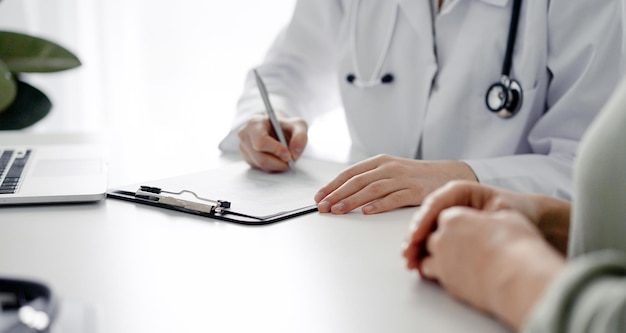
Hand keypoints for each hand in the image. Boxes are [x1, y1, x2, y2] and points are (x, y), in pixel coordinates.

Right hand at [237, 114, 307, 171]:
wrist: (276, 130)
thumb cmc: (285, 127)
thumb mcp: (298, 125)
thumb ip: (300, 136)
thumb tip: (295, 152)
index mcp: (255, 123)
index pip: (261, 141)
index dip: (275, 150)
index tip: (288, 155)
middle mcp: (245, 135)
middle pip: (260, 157)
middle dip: (278, 162)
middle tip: (291, 161)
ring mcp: (244, 148)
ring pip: (261, 164)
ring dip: (277, 165)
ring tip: (286, 159)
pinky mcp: (247, 158)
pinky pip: (260, 168)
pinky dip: (273, 167)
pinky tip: (278, 160)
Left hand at [314, 154, 477, 213]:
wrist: (447, 174)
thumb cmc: (414, 176)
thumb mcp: (389, 171)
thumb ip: (369, 178)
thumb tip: (341, 193)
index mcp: (380, 161)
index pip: (350, 173)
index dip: (332, 185)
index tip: (319, 196)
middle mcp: (389, 168)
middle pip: (357, 181)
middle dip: (337, 194)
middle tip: (322, 206)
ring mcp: (402, 179)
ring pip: (372, 189)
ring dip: (352, 200)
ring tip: (338, 210)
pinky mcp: (415, 191)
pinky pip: (394, 198)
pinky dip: (379, 205)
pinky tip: (366, 211)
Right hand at [403, 181, 569, 268]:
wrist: (532, 219)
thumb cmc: (519, 211)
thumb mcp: (501, 211)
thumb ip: (479, 218)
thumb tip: (457, 228)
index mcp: (460, 191)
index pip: (435, 203)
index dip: (422, 221)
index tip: (415, 237)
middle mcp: (450, 202)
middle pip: (425, 218)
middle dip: (414, 237)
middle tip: (408, 254)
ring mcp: (449, 216)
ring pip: (425, 230)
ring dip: (415, 246)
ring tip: (410, 262)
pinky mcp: (450, 230)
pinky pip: (432, 239)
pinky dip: (424, 251)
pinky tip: (419, 264)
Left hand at [407, 207, 564, 329]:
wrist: (518, 281)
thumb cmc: (516, 247)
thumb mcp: (508, 219)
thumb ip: (491, 218)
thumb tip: (491, 222)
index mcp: (454, 218)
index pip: (444, 218)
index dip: (453, 224)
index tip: (461, 228)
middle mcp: (442, 238)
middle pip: (433, 237)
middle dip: (441, 241)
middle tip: (456, 246)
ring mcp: (442, 262)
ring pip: (427, 258)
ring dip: (434, 259)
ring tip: (451, 262)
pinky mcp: (447, 284)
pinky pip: (435, 277)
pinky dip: (440, 275)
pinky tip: (453, 276)